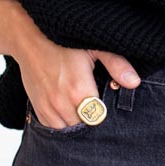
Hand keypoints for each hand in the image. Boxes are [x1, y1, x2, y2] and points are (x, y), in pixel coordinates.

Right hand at [15, 28, 141, 128]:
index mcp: (79, 91)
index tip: (107, 102)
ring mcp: (48, 107)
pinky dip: (62, 122)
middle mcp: (62, 103)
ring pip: (68, 129)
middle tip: (96, 103)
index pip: (100, 118)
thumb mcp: (95, 47)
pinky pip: (53, 127)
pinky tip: (68, 108)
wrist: (30, 37)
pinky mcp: (37, 108)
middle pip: (85, 125)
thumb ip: (116, 65)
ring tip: (82, 106)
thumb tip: (134, 82)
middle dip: (92, 117)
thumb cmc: (64, 40)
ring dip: (76, 121)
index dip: (105, 112)